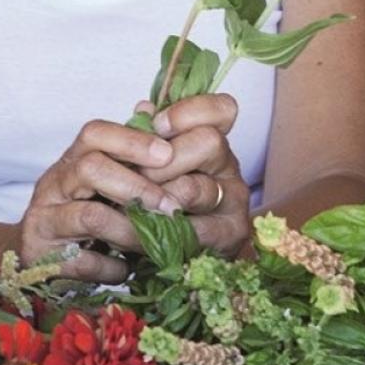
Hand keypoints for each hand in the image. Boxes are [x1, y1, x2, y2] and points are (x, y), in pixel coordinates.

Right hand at [20, 120, 180, 282]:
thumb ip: (129, 149)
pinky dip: (110, 265)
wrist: (40, 252)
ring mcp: (43, 218)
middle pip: (91, 168)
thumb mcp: (106, 174)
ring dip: (130, 229)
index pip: (96, 133)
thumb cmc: (85, 205)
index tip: (167, 154)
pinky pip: (82, 260)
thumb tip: (150, 108)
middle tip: (171, 206)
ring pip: (88, 215)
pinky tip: (125, 268)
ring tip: (156, 241)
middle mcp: (54, 182)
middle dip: (137, 187)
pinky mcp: (39, 256)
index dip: (133, 140)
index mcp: (74, 157)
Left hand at [136, 94, 250, 258]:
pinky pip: (193, 230)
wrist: (183, 256)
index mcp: (214, 141)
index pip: (223, 109)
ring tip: (130, 208)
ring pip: (196, 188)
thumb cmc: (164, 203)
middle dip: (164, 160)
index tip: (158, 126)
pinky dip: (160, 232)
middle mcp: (230, 165)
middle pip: (209, 141)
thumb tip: (143, 109)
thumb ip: (151, 139)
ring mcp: (234, 199)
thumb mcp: (157, 167)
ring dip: (155, 198)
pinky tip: (138, 234)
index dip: (189, 112)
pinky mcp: (231, 233)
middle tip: (137, 177)